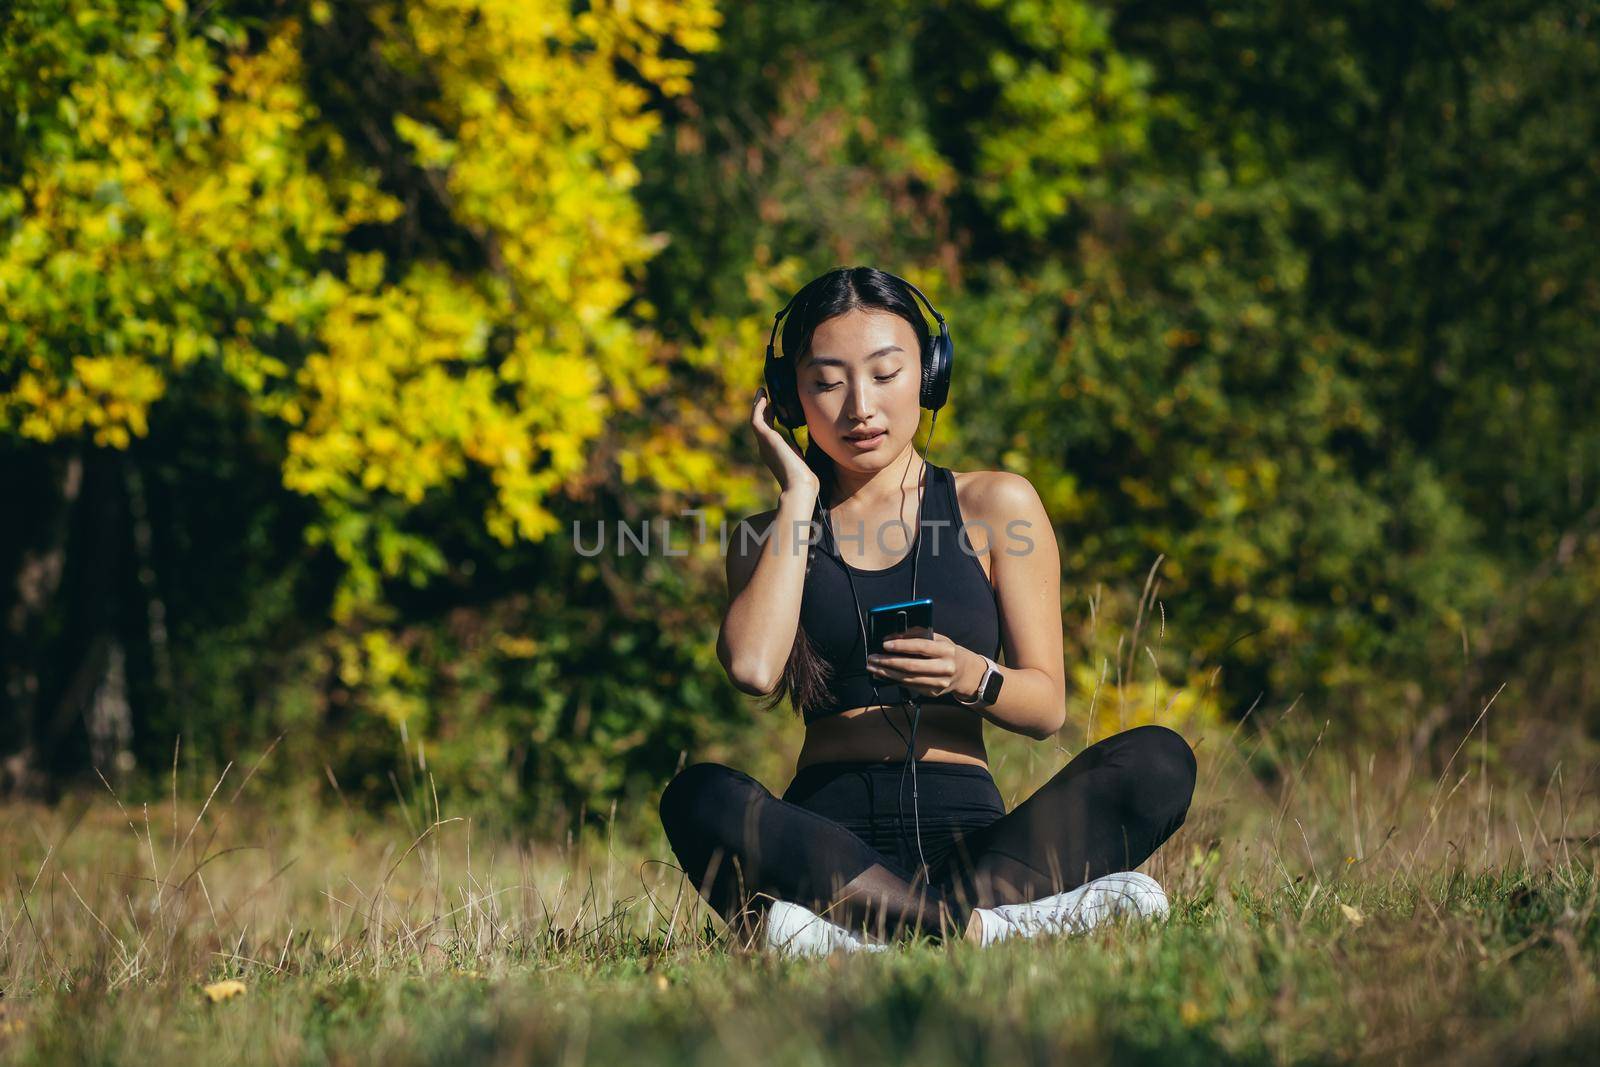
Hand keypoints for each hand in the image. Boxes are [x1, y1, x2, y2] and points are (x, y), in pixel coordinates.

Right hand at [751, 386, 820, 496]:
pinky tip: (764, 396)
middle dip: (763, 409)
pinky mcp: (765, 438)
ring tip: (762, 391)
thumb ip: (802, 450)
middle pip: (761, 424)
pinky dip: (758, 406)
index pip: (769, 432)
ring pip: (756, 419)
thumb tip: (813, 440)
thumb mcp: (804, 460)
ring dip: (758, 405)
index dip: (771, 418)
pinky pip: (757, 418)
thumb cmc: (805, 479)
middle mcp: (765, 448)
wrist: (799, 486)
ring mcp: (763, 443)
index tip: (775, 406)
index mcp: (774, 453)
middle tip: (766, 394)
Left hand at [864, 627, 979, 700]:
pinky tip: (882, 675)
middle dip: (888, 662)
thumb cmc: (947, 652)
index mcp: (946, 650)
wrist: (966, 673)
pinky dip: (894, 680)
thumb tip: (894, 636)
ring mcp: (939, 683)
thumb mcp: (940, 640)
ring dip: (886, 674)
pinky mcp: (933, 693)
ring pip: (908, 679)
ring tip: (872, 667)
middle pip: (911, 666)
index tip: (884, 644)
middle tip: (872, 658)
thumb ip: (920, 637)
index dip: (901, 646)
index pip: (921, 647)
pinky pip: (910, 686)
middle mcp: (944, 668)